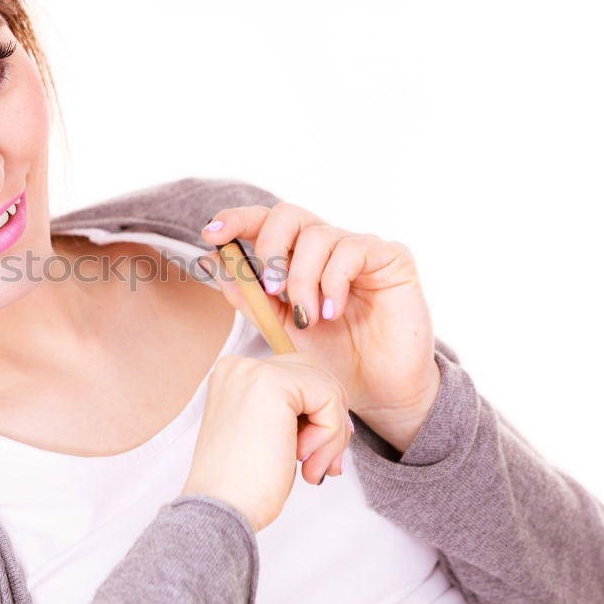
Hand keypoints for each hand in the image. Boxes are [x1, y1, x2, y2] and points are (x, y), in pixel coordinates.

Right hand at [181, 350, 352, 532]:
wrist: (222, 508)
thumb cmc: (245, 484)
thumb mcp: (268, 434)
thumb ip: (294, 413)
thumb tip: (341, 414)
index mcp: (234, 376)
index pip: (298, 378)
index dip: (320, 417)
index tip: (320, 459)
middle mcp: (239, 366)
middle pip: (316, 375)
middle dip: (332, 421)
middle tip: (326, 466)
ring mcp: (254, 370)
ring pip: (327, 387)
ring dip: (332, 433)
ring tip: (313, 469)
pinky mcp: (273, 383)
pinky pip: (329, 398)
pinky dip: (330, 435)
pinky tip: (304, 462)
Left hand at [197, 203, 441, 457]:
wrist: (376, 389)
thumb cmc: (331, 356)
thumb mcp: (279, 327)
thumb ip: (250, 296)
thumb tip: (215, 264)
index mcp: (296, 256)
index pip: (264, 222)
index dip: (237, 220)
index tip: (212, 234)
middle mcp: (326, 245)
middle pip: (288, 214)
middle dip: (269, 247)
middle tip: (270, 288)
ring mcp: (359, 248)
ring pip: (317, 235)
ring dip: (303, 279)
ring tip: (307, 317)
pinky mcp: (391, 257)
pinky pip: (353, 249)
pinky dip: (334, 280)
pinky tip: (332, 311)